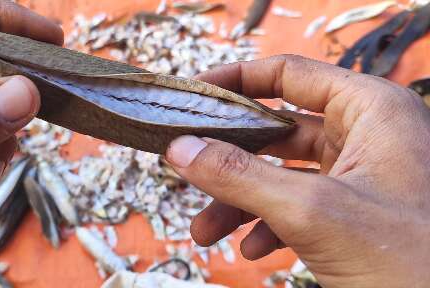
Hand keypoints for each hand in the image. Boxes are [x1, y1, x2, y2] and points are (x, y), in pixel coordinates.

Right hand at [166, 55, 429, 286]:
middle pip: (277, 130)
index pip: (289, 74)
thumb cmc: (411, 262)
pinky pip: (298, 206)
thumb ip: (240, 176)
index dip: (236, 82)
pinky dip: (268, 225)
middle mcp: (366, 136)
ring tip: (205, 231)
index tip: (193, 96)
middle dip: (229, 157)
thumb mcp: (311, 211)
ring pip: (282, 174)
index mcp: (370, 111)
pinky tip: (253, 247)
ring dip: (239, 201)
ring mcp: (361, 177)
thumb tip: (182, 148)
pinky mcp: (355, 214)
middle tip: (187, 166)